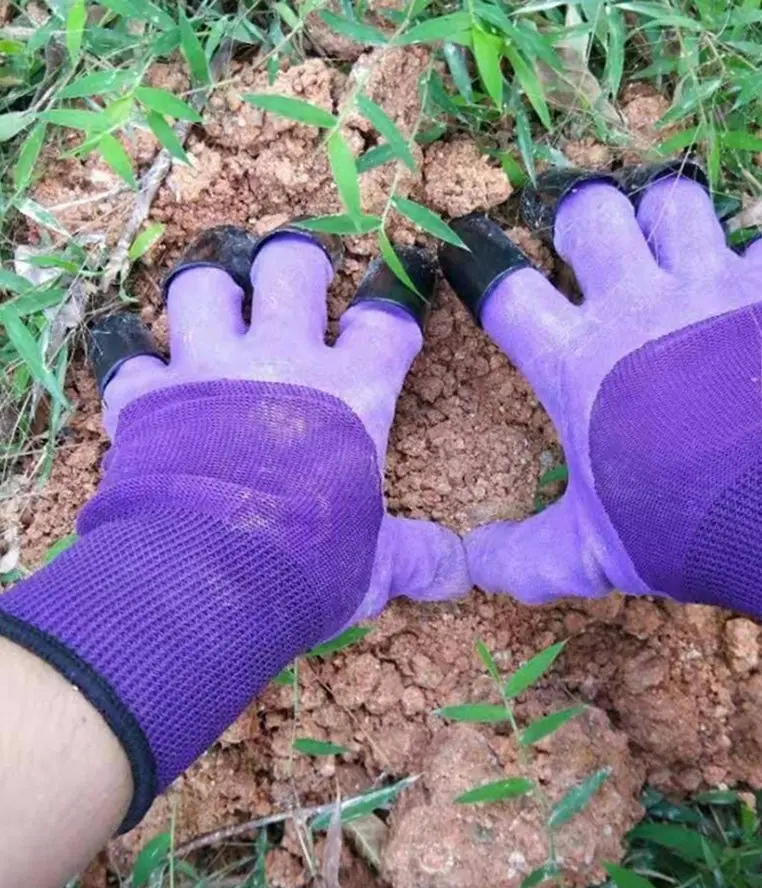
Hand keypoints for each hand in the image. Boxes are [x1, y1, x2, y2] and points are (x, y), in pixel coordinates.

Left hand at [0, 227, 468, 827]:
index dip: (395, 295)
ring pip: (203, 286)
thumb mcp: (374, 566)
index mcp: (352, 392)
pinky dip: (135, 356)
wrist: (208, 580)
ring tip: (219, 311)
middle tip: (299, 280)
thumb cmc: (311, 566)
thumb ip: (417, 557)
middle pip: (290, 267)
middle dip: (297, 264)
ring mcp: (207, 370)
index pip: (384, 320)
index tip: (398, 281)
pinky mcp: (146, 397)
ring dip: (212, 293)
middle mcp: (281, 360)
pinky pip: (130, 353)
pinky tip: (142, 366)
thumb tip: (461, 575)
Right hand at [440, 165, 761, 707]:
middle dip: (580, 221)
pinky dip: (761, 255)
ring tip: (672, 252)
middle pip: (588, 211)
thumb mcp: (586, 554)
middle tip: (592, 251)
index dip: (478, 266)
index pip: (505, 291)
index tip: (471, 255)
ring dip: (665, 220)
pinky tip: (757, 287)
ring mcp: (711, 284)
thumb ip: (521, 557)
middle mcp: (636, 303)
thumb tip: (469, 565)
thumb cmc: (677, 531)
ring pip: (673, 199)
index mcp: (578, 362)